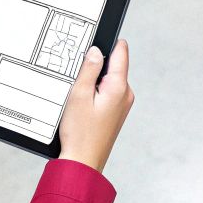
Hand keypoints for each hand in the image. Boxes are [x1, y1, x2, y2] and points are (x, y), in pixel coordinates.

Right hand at [57, 40, 133, 173]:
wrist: (83, 163)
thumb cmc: (80, 133)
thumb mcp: (78, 95)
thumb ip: (89, 69)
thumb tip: (96, 50)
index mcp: (119, 87)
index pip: (121, 51)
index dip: (107, 42)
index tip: (93, 39)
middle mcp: (126, 94)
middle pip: (113, 65)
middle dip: (95, 64)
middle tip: (76, 74)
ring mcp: (122, 104)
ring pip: (108, 79)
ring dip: (93, 80)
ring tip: (77, 94)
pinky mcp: (116, 112)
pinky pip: (106, 92)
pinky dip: (94, 92)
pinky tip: (81, 103)